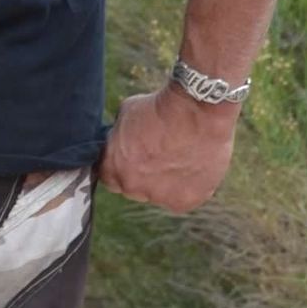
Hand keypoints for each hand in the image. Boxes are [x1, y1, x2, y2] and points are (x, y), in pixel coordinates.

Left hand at [98, 82, 239, 213]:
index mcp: (112, 168)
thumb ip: (120, 134)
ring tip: (182, 155)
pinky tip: (196, 163)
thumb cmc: (160, 106)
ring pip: (160, 193)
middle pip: (135, 186)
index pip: (110, 175)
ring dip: (167, 180)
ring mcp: (159, 197)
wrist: (196, 110)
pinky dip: (190, 185)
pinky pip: (184, 197)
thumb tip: (122, 139)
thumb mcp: (127, 113)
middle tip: (161, 153)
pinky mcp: (185, 201)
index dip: (123, 164)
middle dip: (144, 173)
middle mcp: (132, 188)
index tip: (136, 154)